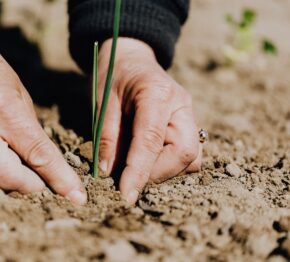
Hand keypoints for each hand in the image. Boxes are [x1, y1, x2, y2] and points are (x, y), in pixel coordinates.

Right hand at [0, 9, 86, 204]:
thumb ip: (30, 129)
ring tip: (16, 161)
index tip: (77, 196)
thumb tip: (42, 160)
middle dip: (33, 185)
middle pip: (10, 180)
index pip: (38, 156)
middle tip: (43, 180)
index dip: (60, 179)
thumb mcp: (18, 92)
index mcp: (3, 111)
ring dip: (10, 178)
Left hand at [97, 38, 200, 203]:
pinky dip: (170, 164)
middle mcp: (181, 104)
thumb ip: (106, 136)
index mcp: (157, 93)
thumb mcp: (102, 101)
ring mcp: (189, 114)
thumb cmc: (113, 76)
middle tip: (129, 176)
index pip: (152, 140)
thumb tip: (108, 172)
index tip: (126, 196)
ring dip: (164, 170)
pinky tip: (149, 157)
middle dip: (156, 173)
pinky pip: (189, 154)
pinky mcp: (189, 123)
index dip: (139, 172)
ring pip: (191, 158)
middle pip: (184, 153)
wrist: (132, 59)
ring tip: (137, 165)